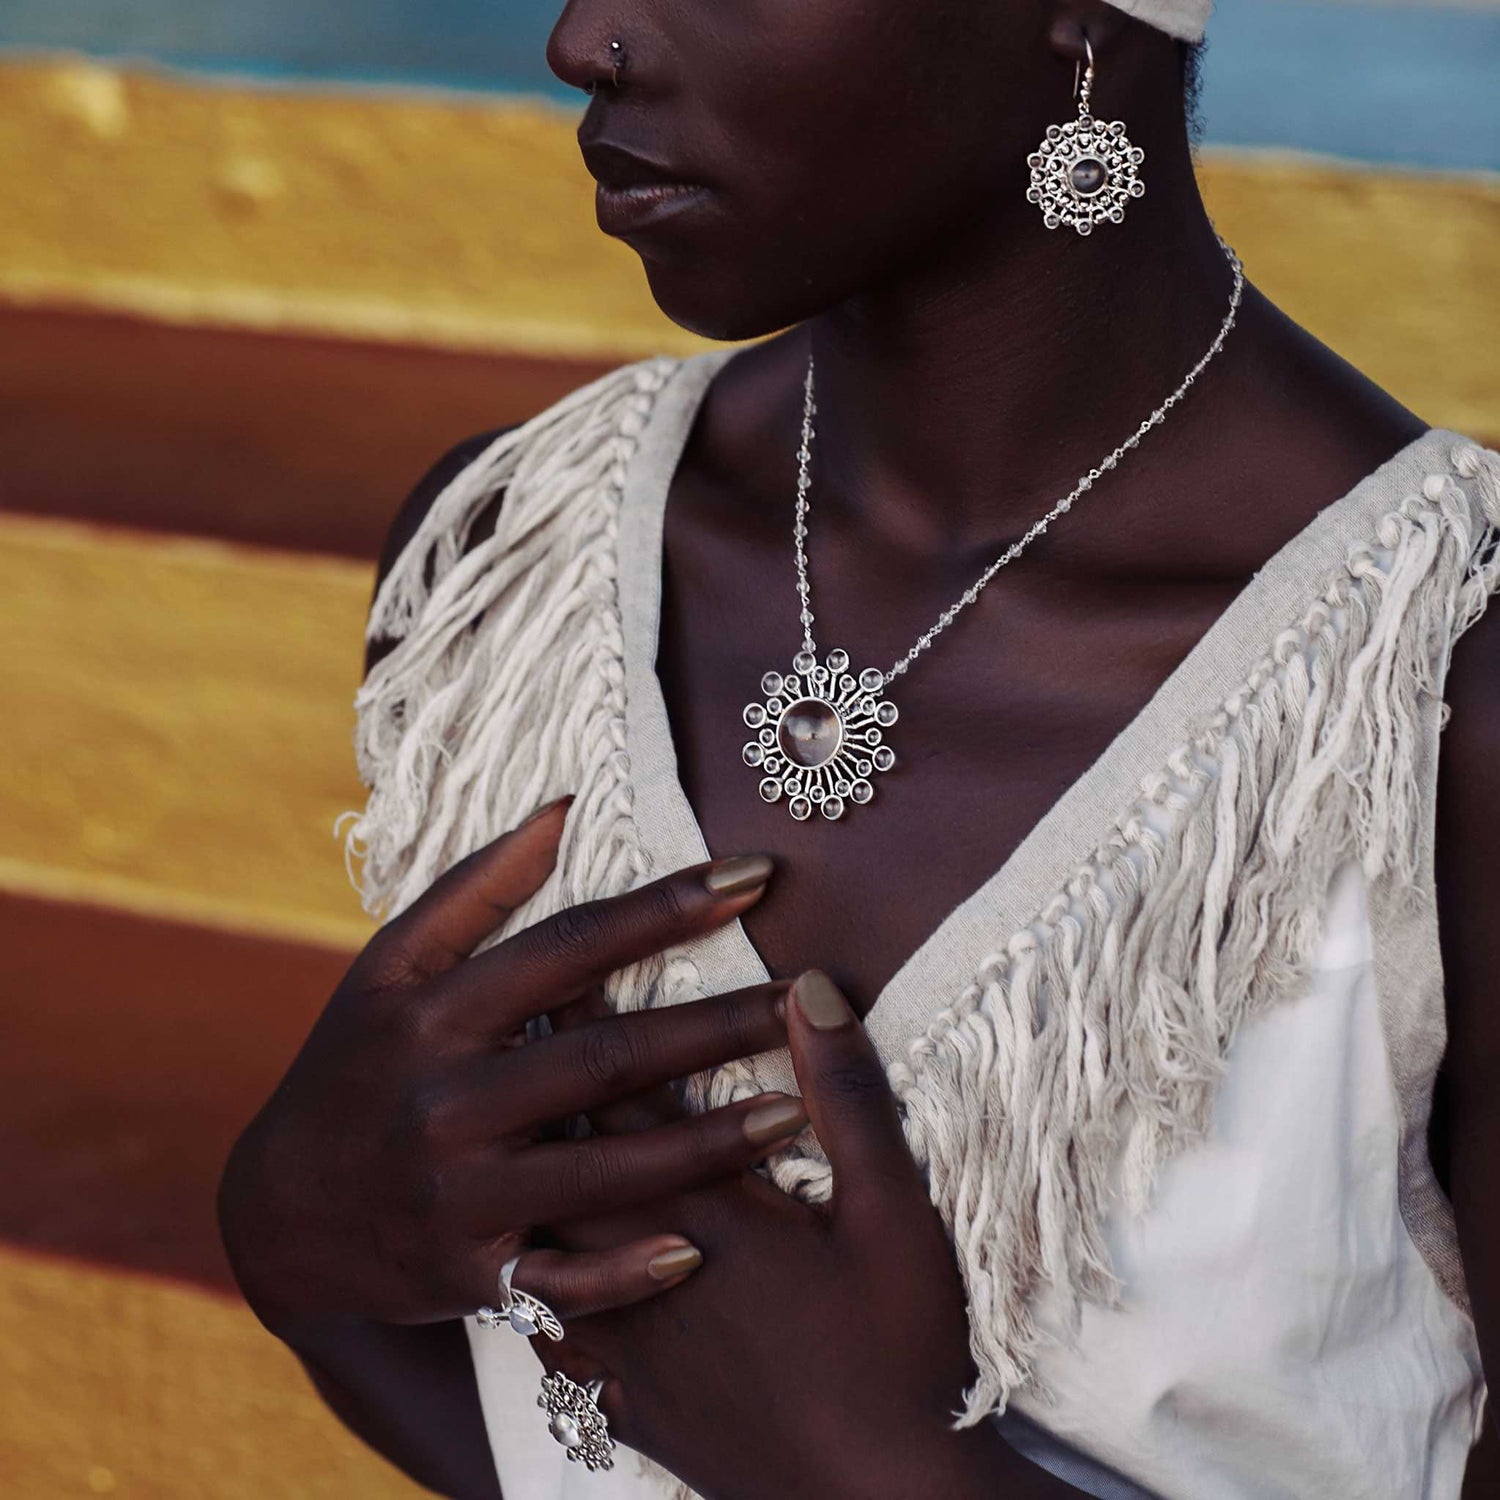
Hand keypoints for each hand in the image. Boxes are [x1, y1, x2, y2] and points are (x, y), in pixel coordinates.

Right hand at [217, 798, 809, 1338]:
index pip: (573, 946)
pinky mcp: (467, 1274)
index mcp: (436, 1012)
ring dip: (708, 1144)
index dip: (668, 906)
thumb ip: (474, 889)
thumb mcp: (388, 966)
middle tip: (813, 999)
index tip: (757, 875)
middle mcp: (448, 1099)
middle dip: (719, 1024)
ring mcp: (458, 1194)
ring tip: (799, 1112)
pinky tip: (701, 1247)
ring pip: (605, 1169)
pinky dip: (627, 1271)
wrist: (276, 1212)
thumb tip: (563, 810)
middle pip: (607, 1056)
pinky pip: (561, 1280)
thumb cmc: (352, 1063)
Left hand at [536, 970, 1021, 1499]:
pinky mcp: (627, 1404)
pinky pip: (546, 1333)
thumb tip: (809, 989)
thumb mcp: (894, 1213)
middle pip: (567, 1156)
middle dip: (537, 1086)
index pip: (629, 1094)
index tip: (557, 972)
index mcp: (708, 1210)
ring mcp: (628, 1342)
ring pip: (544, 1240)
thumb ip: (849, 1095)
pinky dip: (522, 1282)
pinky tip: (512, 1269)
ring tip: (496, 1126)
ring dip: (523, 1173)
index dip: (590, 1026)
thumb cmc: (900, 1352)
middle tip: (503, 1028)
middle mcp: (646, 1265)